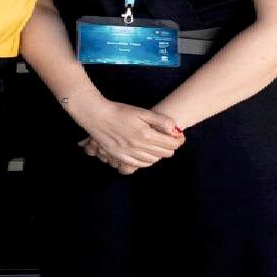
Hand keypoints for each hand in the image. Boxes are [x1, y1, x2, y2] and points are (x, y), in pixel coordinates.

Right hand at [69, 96, 184, 173]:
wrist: (97, 116)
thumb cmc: (119, 111)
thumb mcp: (142, 112)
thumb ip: (161, 120)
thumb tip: (176, 129)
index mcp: (146, 134)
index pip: (172, 144)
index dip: (179, 140)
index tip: (179, 136)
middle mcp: (139, 147)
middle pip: (164, 153)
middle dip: (171, 147)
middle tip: (170, 139)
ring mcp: (129, 154)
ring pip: (153, 160)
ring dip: (159, 154)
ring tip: (158, 145)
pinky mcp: (121, 157)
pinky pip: (140, 164)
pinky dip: (147, 161)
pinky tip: (146, 153)